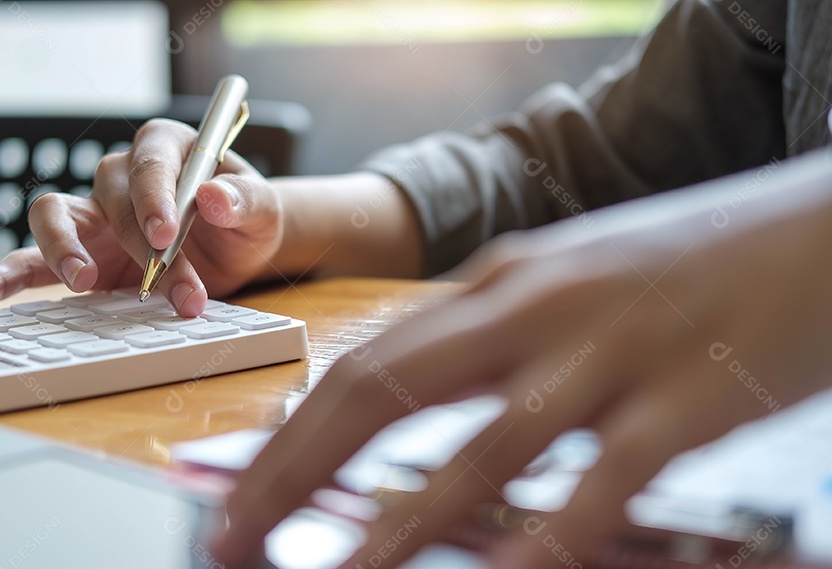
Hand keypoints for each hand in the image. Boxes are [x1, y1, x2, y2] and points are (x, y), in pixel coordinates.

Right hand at [0, 119, 282, 316]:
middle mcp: (123, 176)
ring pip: (55, 216)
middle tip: (168, 284)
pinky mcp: (80, 254)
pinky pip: (32, 261)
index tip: (165, 235)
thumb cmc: (248, 218)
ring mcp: (96, 215)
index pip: (149, 162)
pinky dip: (4, 278)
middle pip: (110, 197)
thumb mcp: (264, 209)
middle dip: (138, 245)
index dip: (154, 197)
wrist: (241, 249)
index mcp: (166, 147)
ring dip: (62, 249)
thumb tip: (211, 195)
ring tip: (81, 282)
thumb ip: (243, 199)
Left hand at [214, 154, 831, 567]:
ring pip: (481, 446)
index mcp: (498, 284)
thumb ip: (486, 332)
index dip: (288, 434)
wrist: (817, 227)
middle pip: (383, 390)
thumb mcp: (564, 282)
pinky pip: (603, 481)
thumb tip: (399, 386)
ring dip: (397, 524)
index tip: (240, 492)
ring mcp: (610, 353)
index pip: (364, 361)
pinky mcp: (688, 399)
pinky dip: (547, 540)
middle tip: (235, 539)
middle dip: (294, 470)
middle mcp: (535, 310)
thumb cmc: (682, 264)